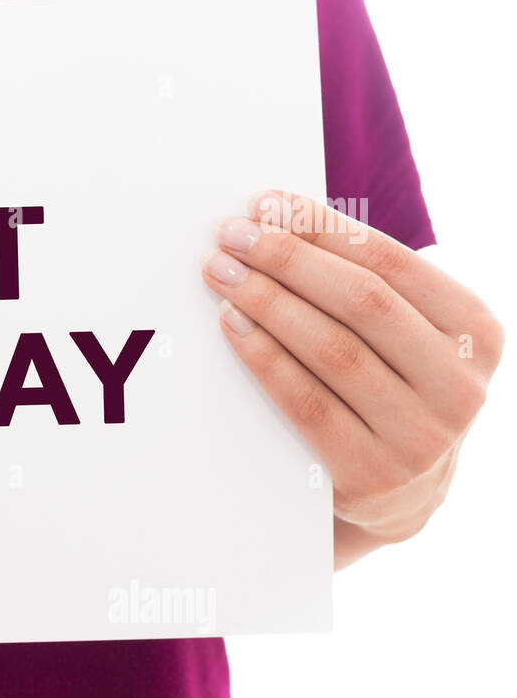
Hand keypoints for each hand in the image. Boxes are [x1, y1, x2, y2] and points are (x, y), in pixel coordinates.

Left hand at [201, 191, 501, 568]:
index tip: (268, 203)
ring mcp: (420, 436)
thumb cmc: (391, 388)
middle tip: (233, 235)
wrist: (401, 493)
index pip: (392, 263)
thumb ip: (367, 285)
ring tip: (222, 274)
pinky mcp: (371, 474)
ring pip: (332, 350)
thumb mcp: (407, 337)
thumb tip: (280, 215)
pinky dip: (264, 357)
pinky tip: (232, 325)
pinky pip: (305, 402)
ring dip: (267, 303)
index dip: (324, 229)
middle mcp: (459, 385)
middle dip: (288, 259)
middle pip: (361, 302)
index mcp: (475, 333)